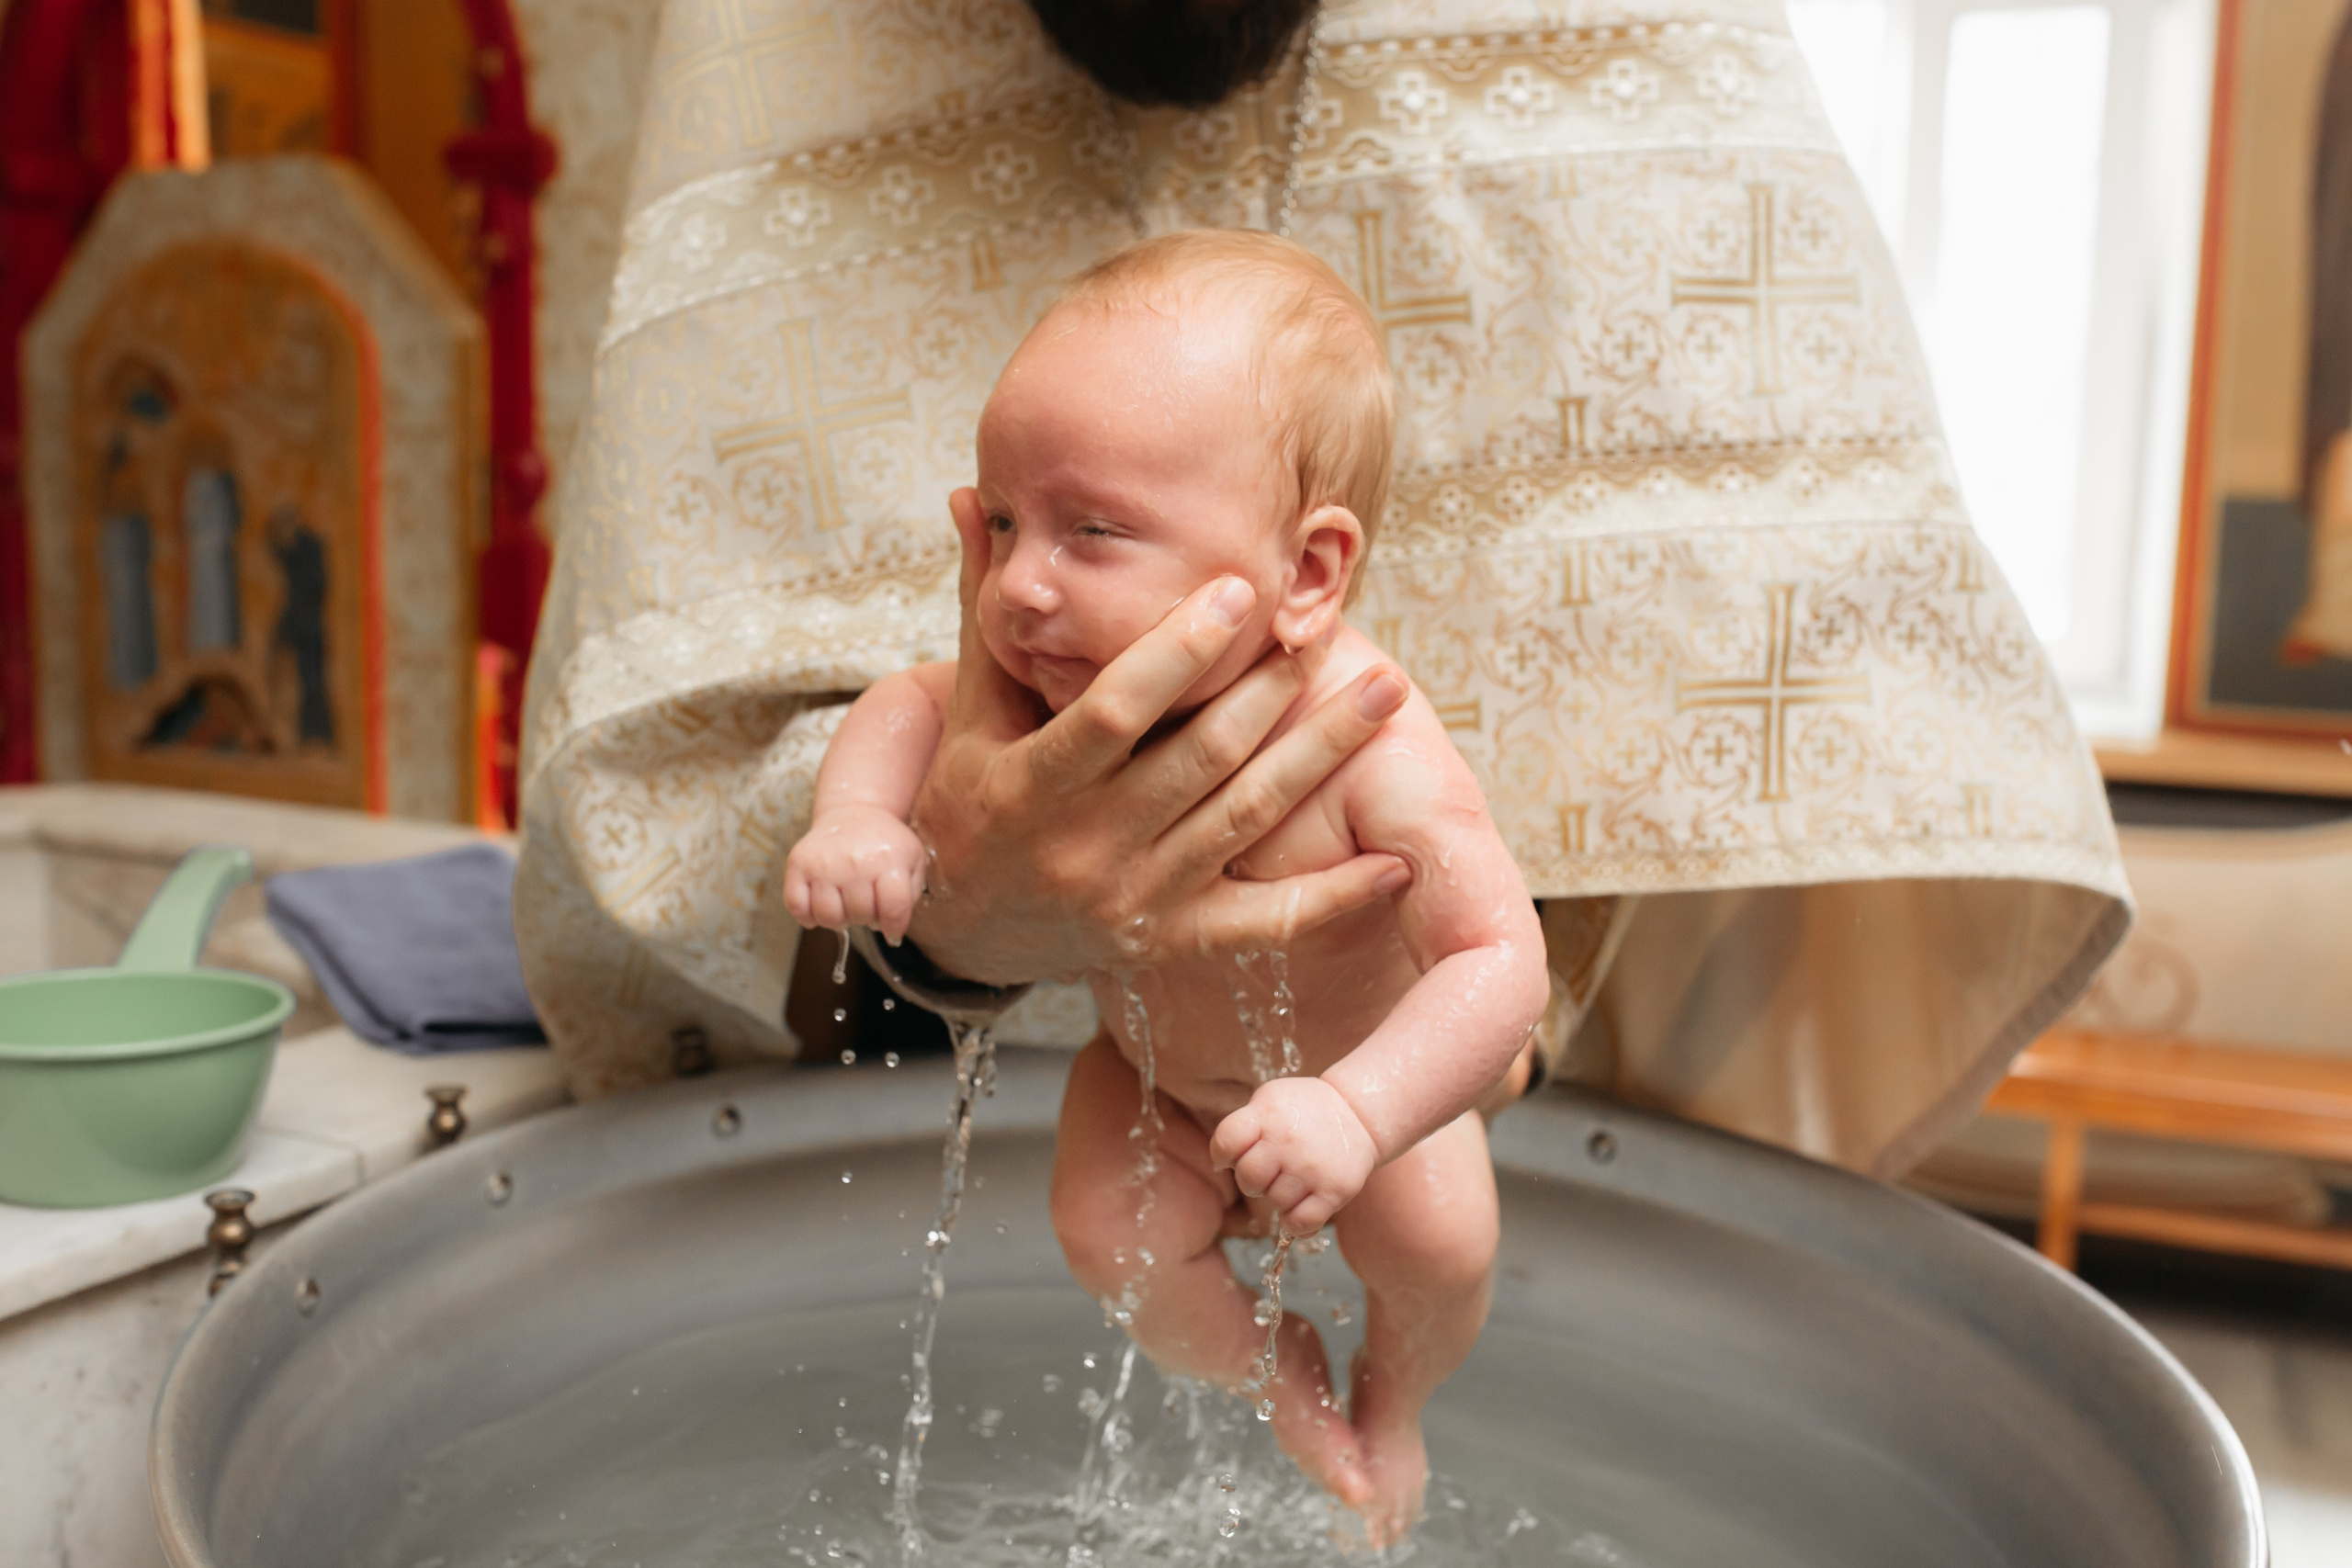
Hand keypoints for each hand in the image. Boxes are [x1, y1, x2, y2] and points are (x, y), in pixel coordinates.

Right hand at [783, 806, 926, 942]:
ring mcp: (823, 863)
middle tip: (867, 903)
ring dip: (838, 919)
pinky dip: (807, 915)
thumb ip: (910, 896)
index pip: (893, 910)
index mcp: (888, 860)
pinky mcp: (798, 864)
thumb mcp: (912, 861)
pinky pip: (796, 907)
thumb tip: (893, 934)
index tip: (892, 929)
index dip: (894, 927)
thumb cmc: (884, 843)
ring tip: (845, 904)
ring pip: (828, 917)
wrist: (853, 812)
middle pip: (860, 916)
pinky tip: (821, 904)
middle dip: (866, 918)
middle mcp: (855, 862)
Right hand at [903, 489, 1410, 984]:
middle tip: (1331, 626)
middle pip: (1200, 759)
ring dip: (1321, 756)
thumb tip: (970, 496)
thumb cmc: (969, 798)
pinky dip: (1333, 895)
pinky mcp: (1171, 940)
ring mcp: (1135, 899)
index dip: (1178, 652)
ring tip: (1382, 694)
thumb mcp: (968, 710)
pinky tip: (1394, 861)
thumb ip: (985, 611)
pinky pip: (1263, 921)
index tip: (1237, 588)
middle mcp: (1086, 847)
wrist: (962, 926)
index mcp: (1031, 784)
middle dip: (1273, 689)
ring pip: (1245, 821)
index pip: (1115, 710)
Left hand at [1210, 1077, 1378, 1234]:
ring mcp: (1312, 1167)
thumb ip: (1244, 1125)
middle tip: (1269, 1173)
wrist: (1359, 1113)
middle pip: (1248, 1178)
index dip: (1222, 1155)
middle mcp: (1288, 1140)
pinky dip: (1294, 1224)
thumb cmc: (1305, 1110)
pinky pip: (1301, 1223)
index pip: (1227, 1141)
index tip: (1231, 1158)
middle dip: (1252, 1181)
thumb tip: (1220, 1161)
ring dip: (1279, 1198)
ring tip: (1293, 1182)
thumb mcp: (1271, 1100)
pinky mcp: (1335, 1190)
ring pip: (1275, 1202)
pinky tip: (1297, 1210)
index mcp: (1268, 1114)